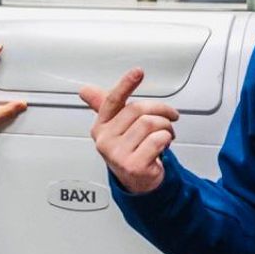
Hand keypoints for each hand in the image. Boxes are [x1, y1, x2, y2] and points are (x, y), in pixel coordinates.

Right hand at [78, 69, 179, 194]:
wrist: (138, 182)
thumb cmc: (130, 150)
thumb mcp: (116, 127)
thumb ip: (104, 106)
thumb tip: (85, 90)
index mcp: (101, 127)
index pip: (113, 100)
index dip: (126, 84)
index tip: (137, 72)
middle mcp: (106, 140)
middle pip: (137, 110)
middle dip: (160, 110)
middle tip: (169, 116)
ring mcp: (118, 154)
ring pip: (150, 124)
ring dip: (166, 127)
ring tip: (166, 133)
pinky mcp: (134, 165)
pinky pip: (158, 140)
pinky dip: (167, 139)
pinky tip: (164, 144)